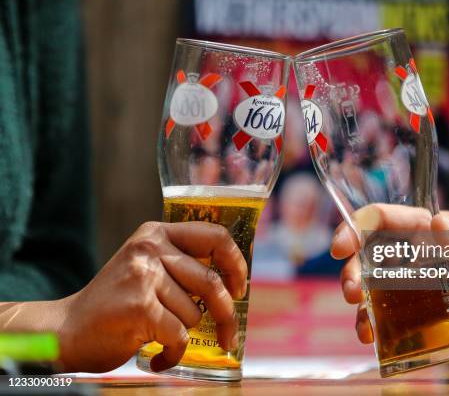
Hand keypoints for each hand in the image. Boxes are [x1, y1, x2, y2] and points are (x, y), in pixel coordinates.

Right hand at [57, 221, 245, 372]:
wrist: (67, 329)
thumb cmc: (116, 303)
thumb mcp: (146, 267)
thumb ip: (181, 264)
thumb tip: (232, 282)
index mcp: (156, 234)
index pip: (216, 236)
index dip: (236, 264)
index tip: (239, 287)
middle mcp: (149, 249)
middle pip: (212, 282)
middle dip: (226, 314)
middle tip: (228, 334)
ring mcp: (143, 277)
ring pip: (195, 313)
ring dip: (185, 334)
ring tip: (162, 336)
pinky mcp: (139, 307)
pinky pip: (179, 336)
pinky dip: (174, 353)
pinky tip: (159, 356)